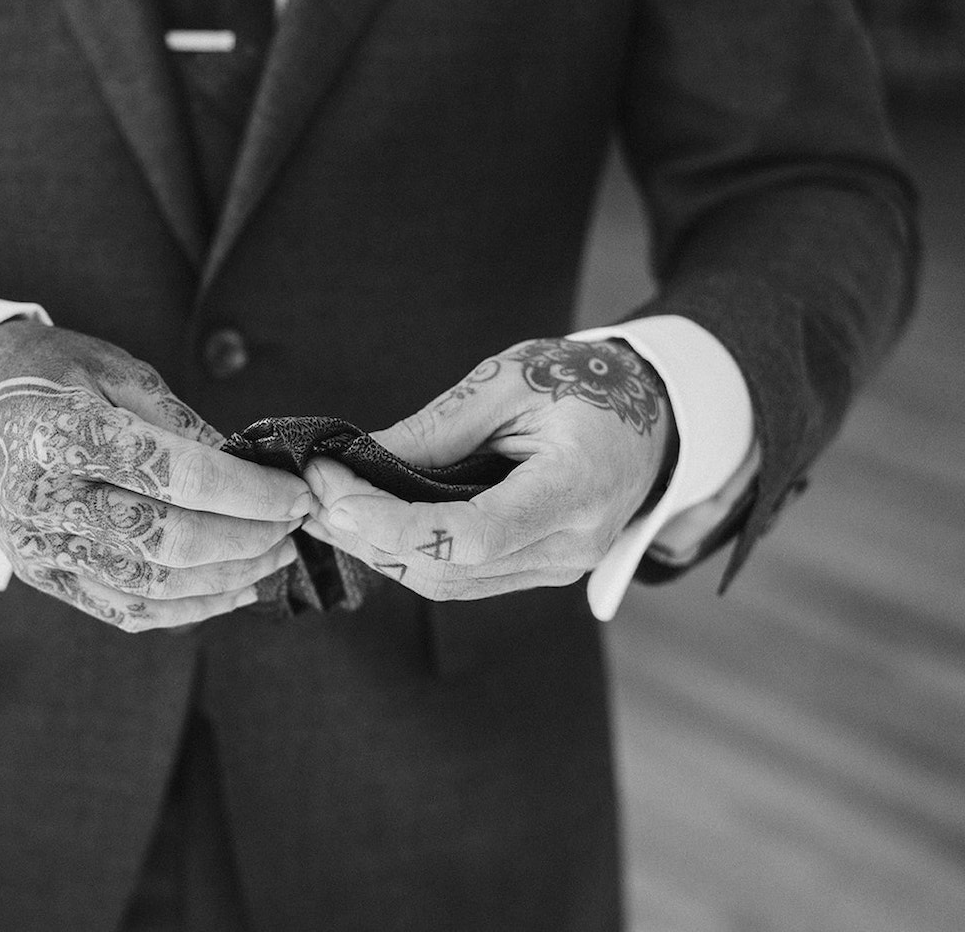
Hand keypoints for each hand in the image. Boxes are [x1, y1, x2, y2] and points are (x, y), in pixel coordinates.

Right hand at [0, 321, 310, 630]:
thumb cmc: (44, 374)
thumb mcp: (110, 367)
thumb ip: (178, 420)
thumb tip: (248, 467)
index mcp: (61, 431)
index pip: (177, 475)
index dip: (251, 492)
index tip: (300, 493)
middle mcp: (43, 499)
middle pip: (169, 541)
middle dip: (250, 538)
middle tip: (297, 523)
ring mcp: (38, 547)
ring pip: (153, 587)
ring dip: (229, 578)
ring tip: (277, 554)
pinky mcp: (43, 577)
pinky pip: (126, 611)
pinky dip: (189, 607)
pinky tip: (234, 587)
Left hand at [302, 337, 674, 599]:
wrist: (655, 412)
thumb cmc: (585, 383)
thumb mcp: (510, 381)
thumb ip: (437, 428)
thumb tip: (359, 459)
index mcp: (574, 490)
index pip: (469, 537)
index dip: (388, 522)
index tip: (330, 487)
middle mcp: (570, 547)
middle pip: (446, 570)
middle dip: (366, 534)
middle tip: (309, 492)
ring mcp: (558, 567)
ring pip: (447, 583)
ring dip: (378, 549)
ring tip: (325, 506)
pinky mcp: (540, 569)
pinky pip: (463, 577)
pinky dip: (409, 552)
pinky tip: (368, 520)